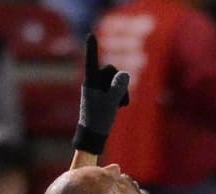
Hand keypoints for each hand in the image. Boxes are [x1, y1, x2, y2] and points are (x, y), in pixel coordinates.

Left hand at [72, 33, 129, 155]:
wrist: (93, 135)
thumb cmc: (99, 119)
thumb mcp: (111, 102)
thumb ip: (118, 86)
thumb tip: (124, 74)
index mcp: (91, 81)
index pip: (92, 61)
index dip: (92, 48)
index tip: (90, 35)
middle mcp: (93, 81)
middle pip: (111, 70)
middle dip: (117, 82)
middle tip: (116, 101)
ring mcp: (97, 88)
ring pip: (115, 80)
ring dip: (120, 91)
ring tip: (117, 106)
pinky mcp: (102, 94)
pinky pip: (115, 88)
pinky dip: (119, 96)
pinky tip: (117, 107)